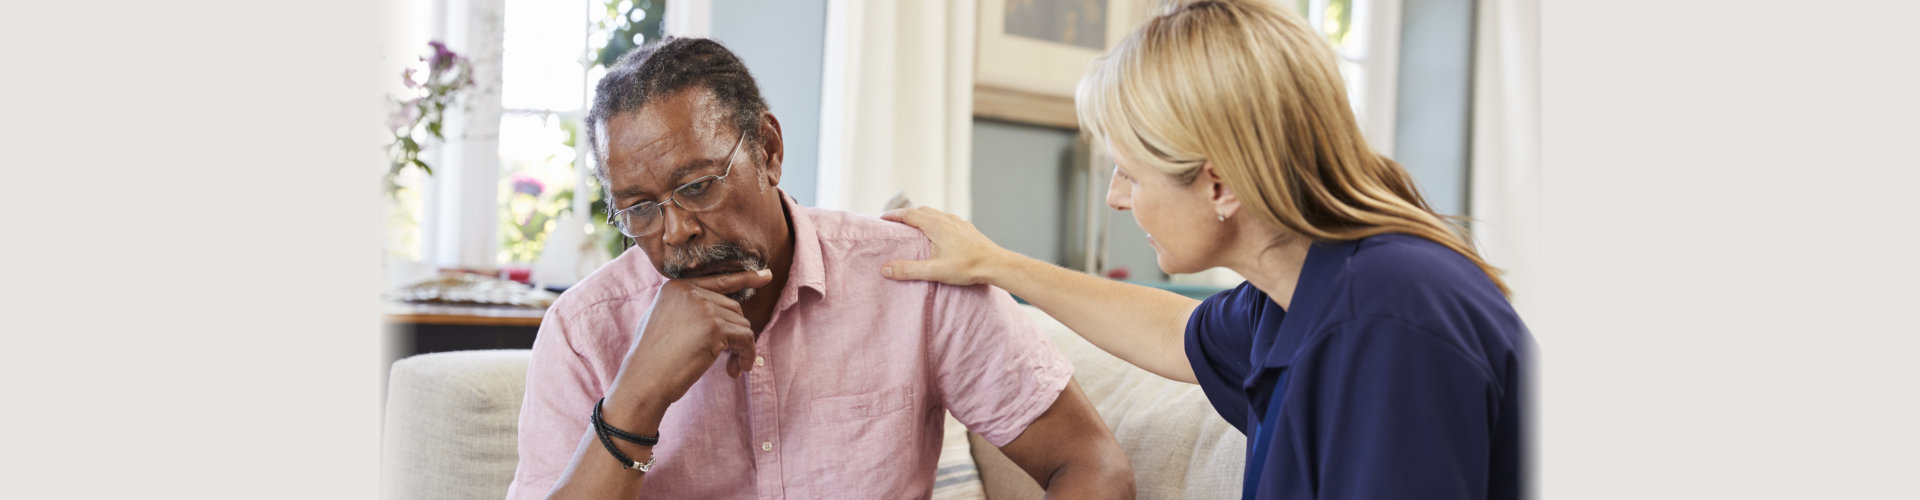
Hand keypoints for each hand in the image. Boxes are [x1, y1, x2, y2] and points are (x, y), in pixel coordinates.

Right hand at [612, 268, 773, 411]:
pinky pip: (746, 338)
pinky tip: (736, 370)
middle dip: (735, 335)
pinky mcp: (714, 326)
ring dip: (741, 349)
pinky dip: (746, 355)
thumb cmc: (652, 360)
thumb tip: (724, 312)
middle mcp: (689, 291)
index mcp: (676, 287)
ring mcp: (702, 306)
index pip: (717, 280)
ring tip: (731, 368)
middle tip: (731, 361)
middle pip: (733, 308)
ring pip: (742, 324)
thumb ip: (688, 310)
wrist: (644, 381)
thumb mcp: (665, 322)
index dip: (744, 279)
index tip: (766, 276)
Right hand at [879, 206, 1010, 285]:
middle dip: (905, 214)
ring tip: (912, 226)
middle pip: (921, 211)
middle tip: (894, 222)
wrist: (996, 264)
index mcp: (936, 225)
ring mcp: (958, 222)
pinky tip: (936, 233)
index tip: (881, 218)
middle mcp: (946, 219)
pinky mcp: (966, 228)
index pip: (909, 214)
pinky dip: (933, 221)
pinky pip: (945, 219)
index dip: (894, 216)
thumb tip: (885, 269)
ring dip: (920, 216)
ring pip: (934, 214)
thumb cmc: (967, 267)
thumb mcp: (935, 270)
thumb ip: (909, 269)